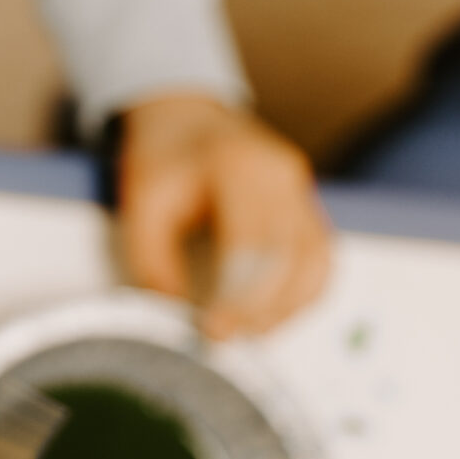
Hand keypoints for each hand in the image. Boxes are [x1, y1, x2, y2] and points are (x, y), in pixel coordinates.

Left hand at [117, 92, 332, 337]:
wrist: (185, 119)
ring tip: (247, 333)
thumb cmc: (163, 158)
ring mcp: (302, 190)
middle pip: (287, 257)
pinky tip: (269, 316)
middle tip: (227, 339)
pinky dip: (301, 295)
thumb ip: (154, 264)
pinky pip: (319, 260)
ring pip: (314, 263)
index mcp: (238, 166)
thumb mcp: (140, 205)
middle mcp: (281, 175)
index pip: (252, 243)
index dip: (237, 295)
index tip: (215, 330)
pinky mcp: (307, 207)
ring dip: (285, 308)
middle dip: (259, 309)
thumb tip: (176, 318)